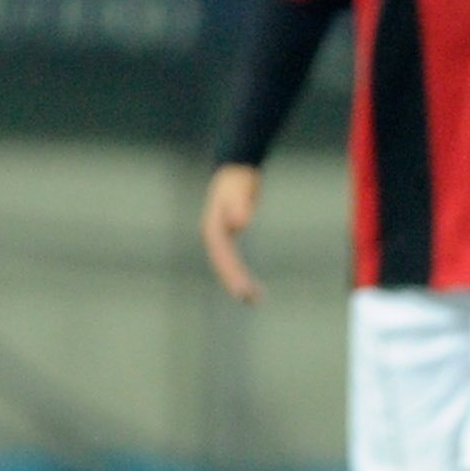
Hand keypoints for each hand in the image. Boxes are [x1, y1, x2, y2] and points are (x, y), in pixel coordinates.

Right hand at [201, 163, 264, 302]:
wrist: (236, 170)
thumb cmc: (238, 179)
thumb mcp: (241, 188)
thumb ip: (240, 204)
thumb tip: (241, 223)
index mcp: (213, 229)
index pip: (222, 257)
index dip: (232, 274)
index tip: (242, 289)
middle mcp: (214, 236)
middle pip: (223, 265)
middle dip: (236, 283)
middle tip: (251, 300)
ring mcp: (220, 238)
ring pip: (227, 266)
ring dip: (239, 283)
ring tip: (256, 300)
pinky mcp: (228, 239)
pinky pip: (234, 262)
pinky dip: (241, 274)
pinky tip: (252, 287)